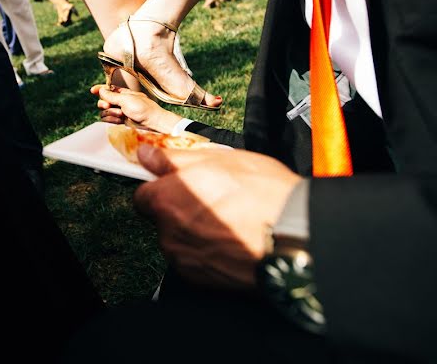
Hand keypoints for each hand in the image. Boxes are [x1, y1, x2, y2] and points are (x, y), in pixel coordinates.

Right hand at [91, 84, 180, 132]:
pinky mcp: (119, 121)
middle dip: (104, 103)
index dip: (100, 89)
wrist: (152, 123)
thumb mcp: (126, 99)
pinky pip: (108, 119)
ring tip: (121, 115)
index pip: (108, 89)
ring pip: (104, 111)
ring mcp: (119, 112)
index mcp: (123, 93)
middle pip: (103, 101)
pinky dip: (112, 120)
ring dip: (110, 113)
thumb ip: (112, 95)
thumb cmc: (143, 108)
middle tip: (108, 105)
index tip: (93, 90)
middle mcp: (120, 102)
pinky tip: (120, 121)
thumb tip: (101, 90)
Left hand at [134, 145, 301, 289]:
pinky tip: (234, 240)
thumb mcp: (217, 160)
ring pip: (180, 241)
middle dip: (181, 210)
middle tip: (215, 199)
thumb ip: (173, 160)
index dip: (162, 188)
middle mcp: (168, 234)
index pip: (142, 196)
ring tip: (230, 220)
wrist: (294, 235)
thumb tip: (146, 155)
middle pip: (162, 220)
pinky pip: (196, 261)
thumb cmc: (260, 192)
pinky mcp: (202, 281)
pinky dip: (209, 253)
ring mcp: (184, 261)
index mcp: (165, 201)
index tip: (180, 184)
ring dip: (195, 232)